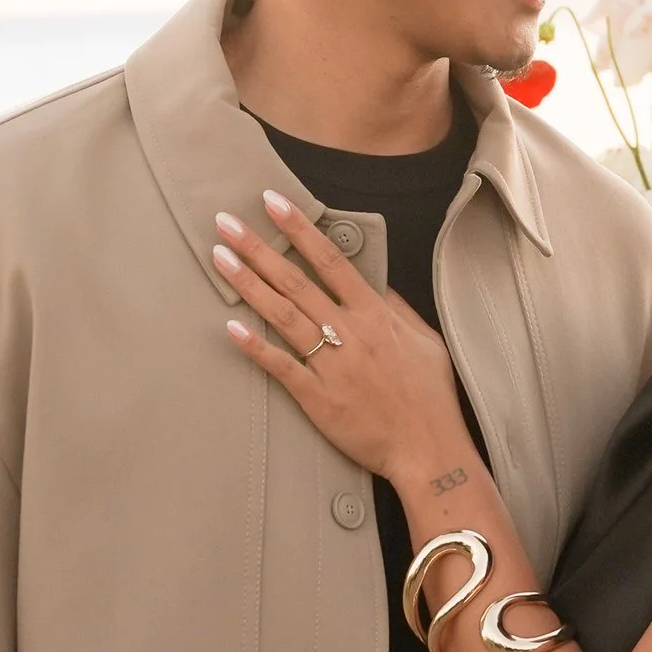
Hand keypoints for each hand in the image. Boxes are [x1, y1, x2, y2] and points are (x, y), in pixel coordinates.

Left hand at [215, 193, 463, 481]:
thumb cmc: (431, 397)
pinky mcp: (318, 399)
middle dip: (258, 248)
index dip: (299, 228)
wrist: (429, 449)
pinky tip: (230, 328)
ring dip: (248, 285)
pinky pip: (281, 367)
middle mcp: (350, 333)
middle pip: (296, 281)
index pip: (331, 260)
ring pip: (282, 316)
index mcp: (375, 314)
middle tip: (225, 221)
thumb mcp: (425, 340)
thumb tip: (373, 282)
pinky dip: (255, 348)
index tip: (272, 201)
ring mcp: (332, 365)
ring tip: (220, 258)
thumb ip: (396, 308)